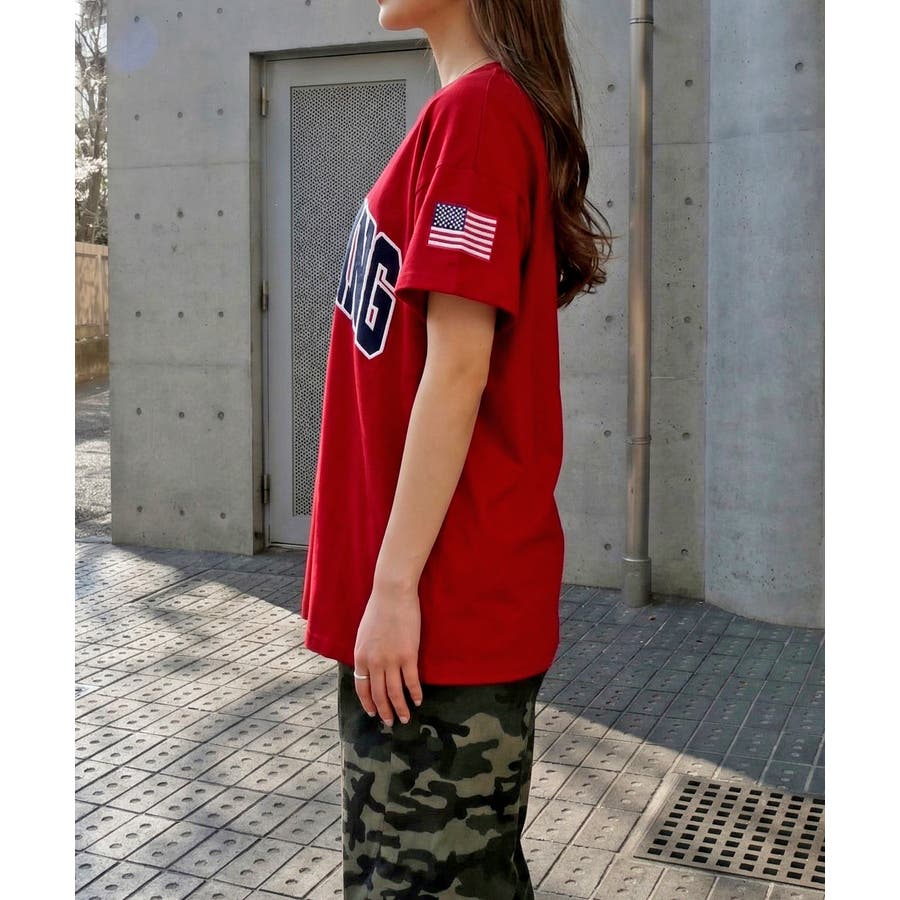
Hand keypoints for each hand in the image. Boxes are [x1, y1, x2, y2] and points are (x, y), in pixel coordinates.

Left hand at [353, 582, 423, 725]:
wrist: (392, 594)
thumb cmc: (378, 609)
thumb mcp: (364, 634)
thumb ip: (366, 652)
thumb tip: (369, 667)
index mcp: (360, 657)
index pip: (362, 688)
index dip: (368, 703)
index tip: (373, 713)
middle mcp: (373, 663)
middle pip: (378, 694)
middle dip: (384, 712)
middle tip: (390, 722)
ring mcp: (391, 660)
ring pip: (395, 693)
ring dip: (401, 708)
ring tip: (406, 718)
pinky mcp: (408, 655)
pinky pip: (411, 681)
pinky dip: (415, 693)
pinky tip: (419, 700)